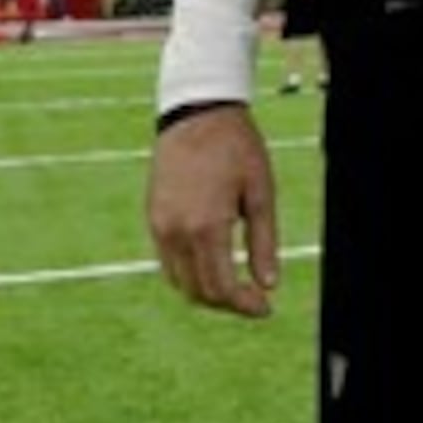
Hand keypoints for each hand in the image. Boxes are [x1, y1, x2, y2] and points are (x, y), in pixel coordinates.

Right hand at [145, 108, 280, 319]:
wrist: (196, 113)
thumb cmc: (236, 148)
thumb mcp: (261, 192)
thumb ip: (263, 243)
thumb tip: (269, 285)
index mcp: (207, 227)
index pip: (222, 288)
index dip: (244, 307)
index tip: (265, 309)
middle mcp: (177, 232)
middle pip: (198, 292)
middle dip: (227, 304)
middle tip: (253, 300)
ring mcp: (159, 226)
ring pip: (179, 282)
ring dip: (206, 292)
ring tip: (235, 284)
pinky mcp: (153, 218)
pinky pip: (168, 261)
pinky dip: (188, 273)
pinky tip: (212, 264)